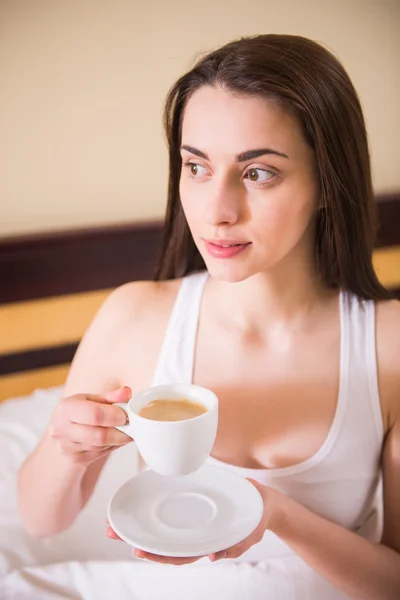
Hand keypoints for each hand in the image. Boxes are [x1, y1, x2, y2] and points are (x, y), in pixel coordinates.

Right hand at [48, 386, 132, 465]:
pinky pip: (101, 454)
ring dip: (117, 439)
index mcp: (66, 409)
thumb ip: (111, 396)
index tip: (126, 415)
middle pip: (100, 436)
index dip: (114, 416)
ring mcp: (67, 448)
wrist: (62, 428)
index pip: (94, 415)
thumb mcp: (92, 398)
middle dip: (121, 432)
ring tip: (123, 430)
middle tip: (131, 426)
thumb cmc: (79, 410)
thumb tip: (127, 392)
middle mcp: (62, 430)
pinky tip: (113, 438)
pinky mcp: (76, 459)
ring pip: (102, 446)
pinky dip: (112, 446)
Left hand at [105, 479, 271, 564]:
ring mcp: (191, 519)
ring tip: (113, 521)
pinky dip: (152, 504)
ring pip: (160, 525)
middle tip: (110, 531)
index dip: (156, 554)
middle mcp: (193, 533)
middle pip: (161, 540)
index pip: (176, 553)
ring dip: (136, 524)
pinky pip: (169, 505)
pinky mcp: (191, 501)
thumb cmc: (256, 520)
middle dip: (134, 537)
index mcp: (204, 543)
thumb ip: (235, 544)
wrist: (265, 503)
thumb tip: (214, 555)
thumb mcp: (249, 533)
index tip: (136, 549)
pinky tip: (138, 500)